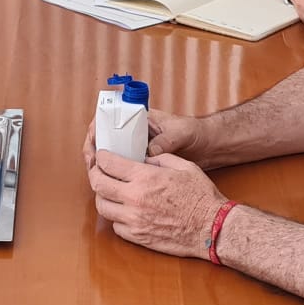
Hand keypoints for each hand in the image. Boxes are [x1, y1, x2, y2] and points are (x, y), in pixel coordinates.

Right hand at [81, 108, 200, 169]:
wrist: (210, 146)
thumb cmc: (196, 132)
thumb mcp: (181, 133)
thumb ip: (166, 141)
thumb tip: (150, 151)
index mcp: (141, 118)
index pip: (110, 118)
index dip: (97, 131)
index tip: (93, 144)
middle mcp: (136, 133)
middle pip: (106, 139)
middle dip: (95, 152)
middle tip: (92, 166)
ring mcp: (139, 148)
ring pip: (113, 156)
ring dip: (104, 166)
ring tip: (98, 178)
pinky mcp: (144, 163)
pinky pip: (125, 169)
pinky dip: (118, 176)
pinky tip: (115, 185)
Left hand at [88, 151, 228, 258]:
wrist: (212, 228)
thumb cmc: (201, 197)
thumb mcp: (183, 166)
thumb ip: (159, 158)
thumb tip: (143, 158)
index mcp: (145, 177)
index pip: (108, 163)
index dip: (101, 156)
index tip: (102, 155)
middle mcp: (135, 198)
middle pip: (98, 185)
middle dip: (95, 174)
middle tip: (99, 171)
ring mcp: (134, 220)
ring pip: (102, 207)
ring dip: (103, 197)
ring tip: (111, 192)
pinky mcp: (138, 237)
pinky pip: (115, 226)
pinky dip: (116, 217)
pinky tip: (125, 212)